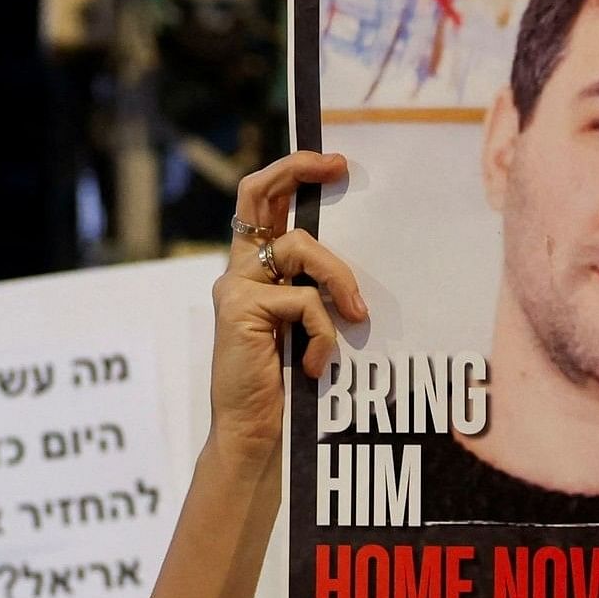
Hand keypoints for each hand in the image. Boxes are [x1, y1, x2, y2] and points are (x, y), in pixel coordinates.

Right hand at [210, 151, 369, 455]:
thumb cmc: (288, 384)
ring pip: (300, 248)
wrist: (256, 433)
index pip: (262, 202)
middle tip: (337, 164)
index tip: (334, 164)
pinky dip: (324, 333)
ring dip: (340, 279)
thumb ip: (318, 291)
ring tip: (358, 318)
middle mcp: (238, 270)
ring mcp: (235, 287)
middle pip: (257, 193)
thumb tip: (362, 265)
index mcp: (254, 269)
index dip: (292, 172)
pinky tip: (319, 365)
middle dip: (296, 169)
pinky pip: (305, 301)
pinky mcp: (240, 309)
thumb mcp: (306, 326)